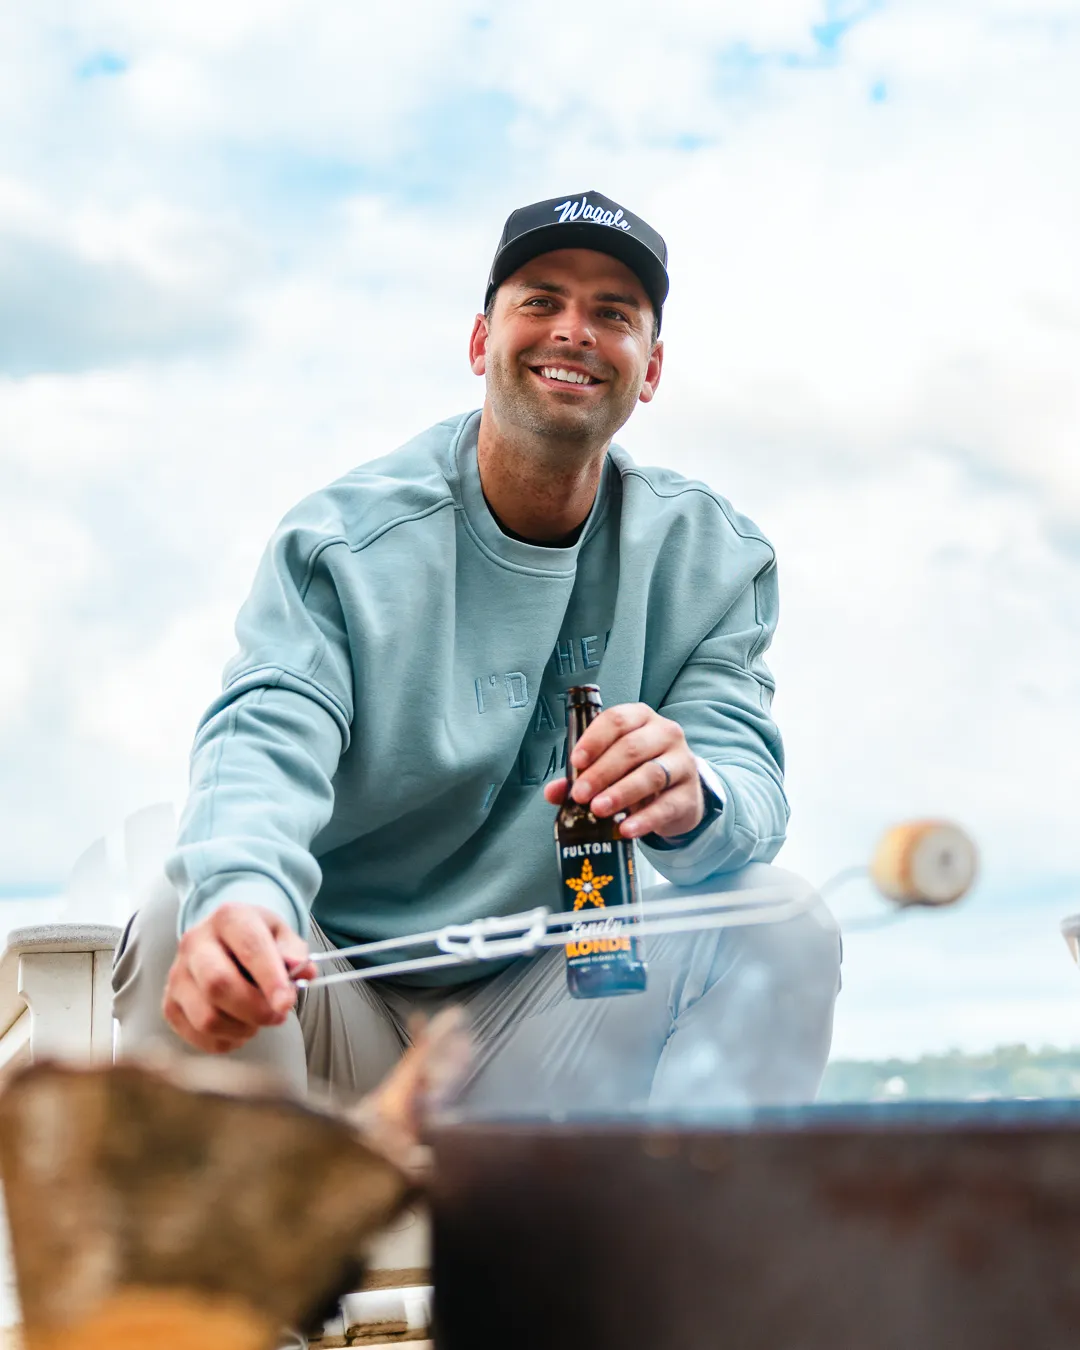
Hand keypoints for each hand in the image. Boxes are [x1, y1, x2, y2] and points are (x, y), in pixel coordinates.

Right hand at [163, 903, 316, 1053]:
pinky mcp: (170, 1004)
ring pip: (206, 1017)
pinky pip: (196, 1035)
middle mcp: (195, 942)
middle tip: (277, 1015)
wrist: (223, 940)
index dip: (270, 979)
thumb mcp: (280, 934)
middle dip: (254, 1009)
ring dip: (241, 1028)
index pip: (249, 947)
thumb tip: (303, 971)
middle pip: (218, 984)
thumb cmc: (257, 939)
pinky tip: (238, 1028)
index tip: (286, 1003)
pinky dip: (224, 1041)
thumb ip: (294, 952)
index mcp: (228, 918)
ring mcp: (177, 974)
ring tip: (257, 1020)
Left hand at [543, 702, 703, 840]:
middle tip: (580, 794)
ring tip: (598, 810)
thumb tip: (552, 792)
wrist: (679, 793)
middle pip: (632, 748)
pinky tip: (626, 829)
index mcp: (641, 718)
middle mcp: (665, 734)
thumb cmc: (638, 770)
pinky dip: (644, 819)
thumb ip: (581, 775)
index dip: (594, 740)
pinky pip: (666, 806)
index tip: (576, 761)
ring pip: (651, 775)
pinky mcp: (689, 794)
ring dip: (620, 793)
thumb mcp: (611, 766)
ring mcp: (682, 762)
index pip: (617, 720)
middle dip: (601, 772)